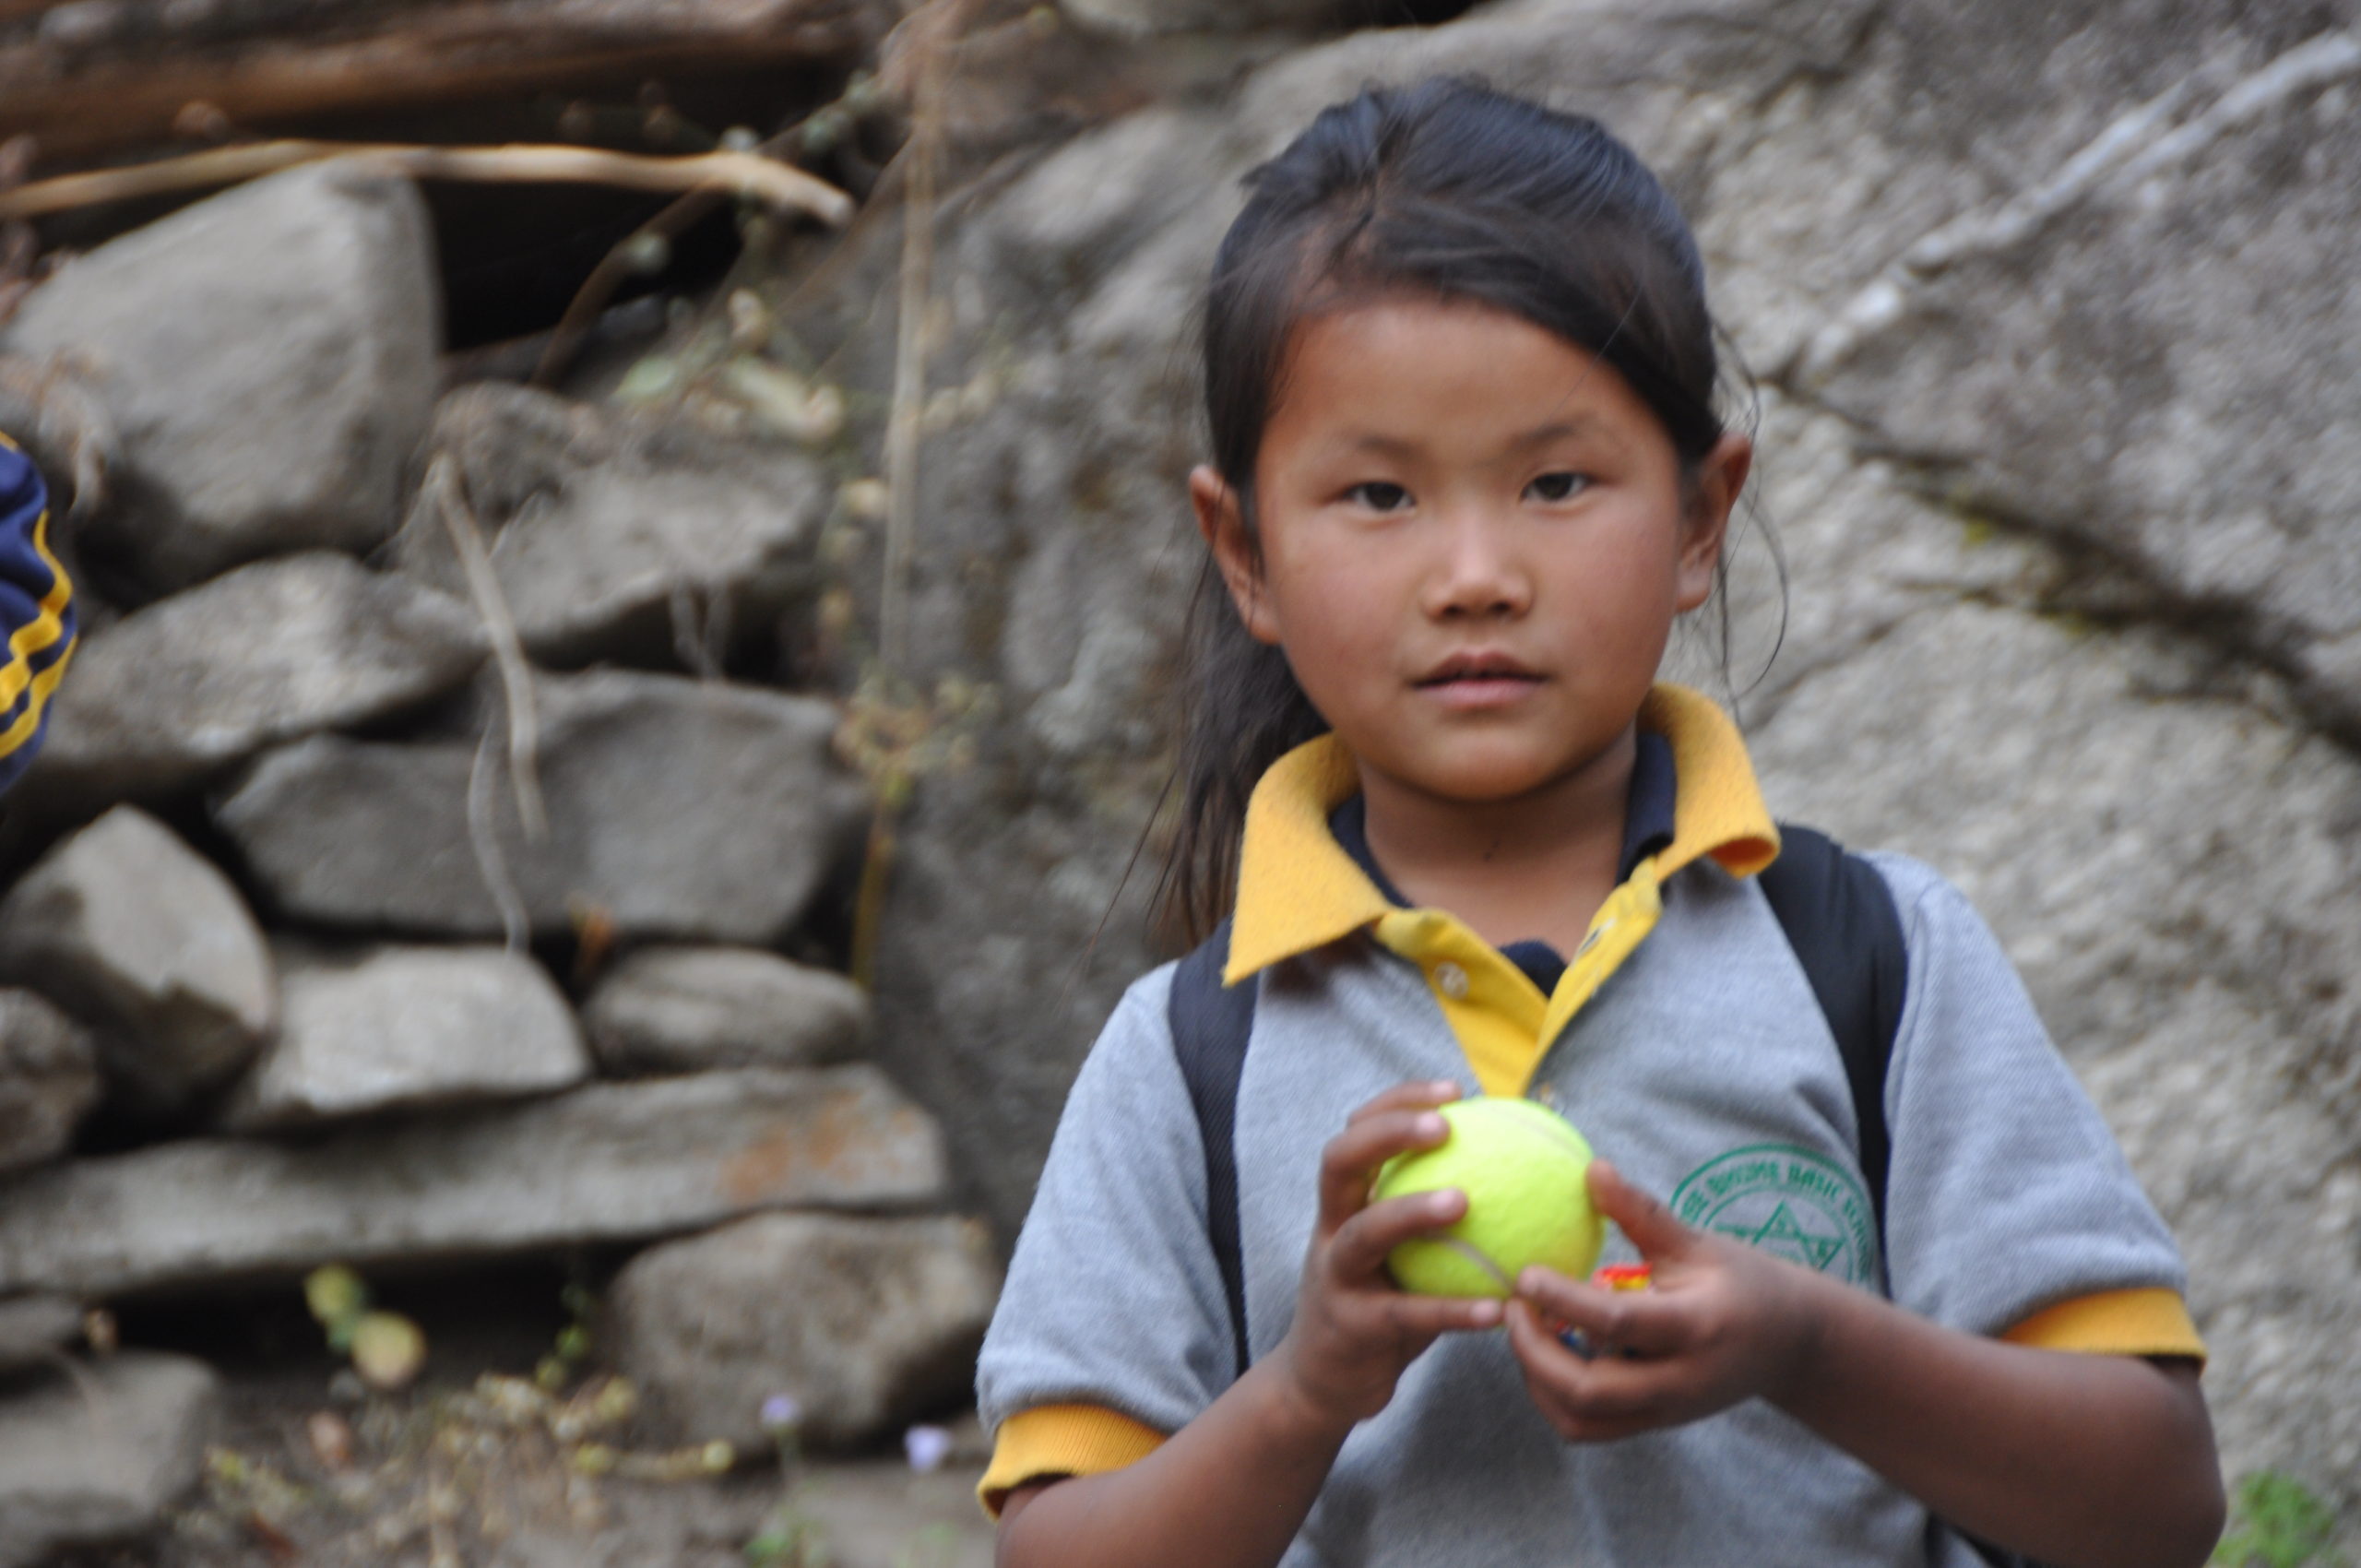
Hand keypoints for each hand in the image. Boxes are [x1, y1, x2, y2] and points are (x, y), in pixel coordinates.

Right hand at [1270, 1080, 1504, 1430]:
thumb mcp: (1399, 1254)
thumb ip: (1435, 1217)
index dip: (1398, 1103)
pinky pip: (1407, 1314)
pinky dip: (1452, 1309)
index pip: (1358, 1132)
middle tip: (1444, 1127)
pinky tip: (1499, 1309)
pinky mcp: (1352, 1328)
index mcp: (1344, 1204)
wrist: (1323, 1384)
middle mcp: (1331, 1230)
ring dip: (1411, 1212)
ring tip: (1464, 1201)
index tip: (1454, 1091)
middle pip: (1340, 1162)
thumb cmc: (1380, 1305)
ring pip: (1364, 1233)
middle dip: (1387, 1134)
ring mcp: (1334, 1278)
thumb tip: (1520, 1175)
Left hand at [1505, 1160, 1826, 1441]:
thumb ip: (1642, 1212)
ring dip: (1538, 1380)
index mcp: (1696, 1328)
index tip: (1523, 1273)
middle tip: (1510, 1308)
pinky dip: (1554, 1397)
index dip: (1562, 1300)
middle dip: (1534, 1353)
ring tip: (1525, 1329)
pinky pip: (1589, 1427)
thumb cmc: (1743, 1282)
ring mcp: (1667, 1411)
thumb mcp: (1698, 1242)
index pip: (1617, 1323)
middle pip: (1588, 1391)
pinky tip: (1546, 1352)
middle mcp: (1680, 1381)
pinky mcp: (1654, 1424)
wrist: (1793, 1346)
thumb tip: (1592, 1168)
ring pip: (1582, 1420)